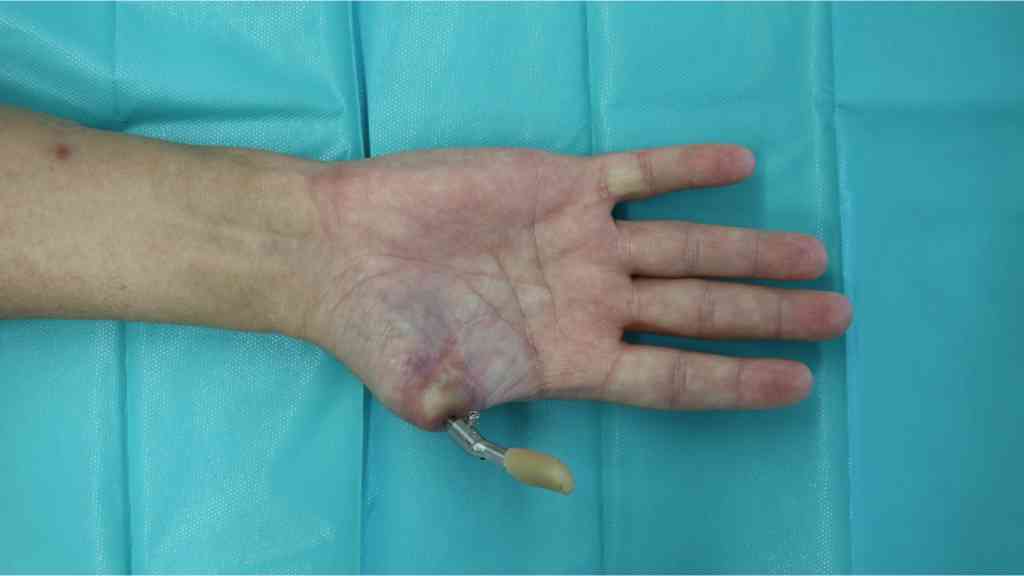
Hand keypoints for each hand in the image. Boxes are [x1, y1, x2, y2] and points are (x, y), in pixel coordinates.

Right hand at [300, 146, 850, 429]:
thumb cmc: (379, 329)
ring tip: (813, 256)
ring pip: (685, 244)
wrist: (339, 252)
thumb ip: (478, 422)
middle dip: (769, 315)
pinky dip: (687, 169)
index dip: (735, 380)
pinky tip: (741, 164)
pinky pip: (638, 174)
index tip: (799, 383)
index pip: (672, 376)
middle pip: (699, 310)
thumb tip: (535, 464)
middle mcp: (591, 300)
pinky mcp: (561, 184)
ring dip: (749, 249)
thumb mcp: (425, 394)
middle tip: (838, 315)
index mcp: (570, 358)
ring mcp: (582, 242)